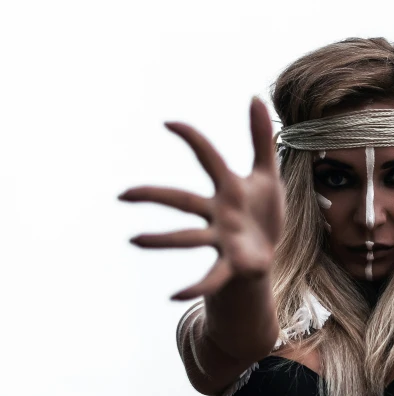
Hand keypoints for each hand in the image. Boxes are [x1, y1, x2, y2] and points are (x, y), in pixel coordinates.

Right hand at [119, 98, 283, 300]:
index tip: (169, 123)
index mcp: (229, 188)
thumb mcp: (267, 174)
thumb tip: (254, 97)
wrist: (269, 249)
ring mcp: (222, 238)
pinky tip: (175, 297)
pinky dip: (196, 286)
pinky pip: (212, 276)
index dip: (193, 140)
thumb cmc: (262, 210)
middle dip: (154, 195)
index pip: (209, 158)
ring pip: (188, 238)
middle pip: (183, 201)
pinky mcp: (232, 263)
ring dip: (162, 240)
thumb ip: (261, 138)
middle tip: (122, 194)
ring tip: (133, 240)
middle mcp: (218, 212)